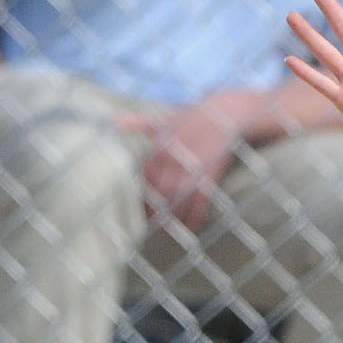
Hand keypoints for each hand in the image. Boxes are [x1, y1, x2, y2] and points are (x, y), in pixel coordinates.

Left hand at [120, 98, 240, 230]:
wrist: (226, 113)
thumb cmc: (192, 116)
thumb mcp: (165, 119)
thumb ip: (140, 123)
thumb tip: (116, 120)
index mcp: (161, 147)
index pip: (144, 175)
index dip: (140, 194)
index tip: (136, 207)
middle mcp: (175, 159)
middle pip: (158, 191)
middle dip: (153, 210)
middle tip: (147, 226)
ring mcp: (193, 168)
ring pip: (177, 199)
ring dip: (171, 216)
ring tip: (164, 230)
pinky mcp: (210, 175)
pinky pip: (200, 200)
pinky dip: (195, 214)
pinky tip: (190, 225)